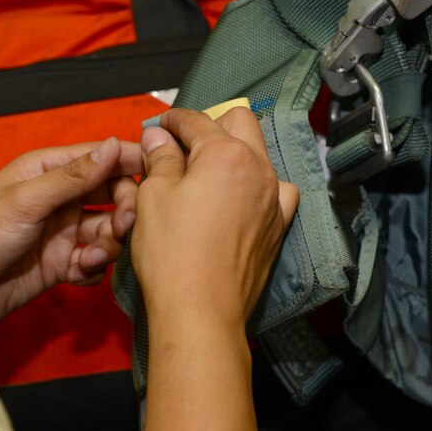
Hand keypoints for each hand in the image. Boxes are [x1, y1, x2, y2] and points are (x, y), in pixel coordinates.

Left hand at [0, 137, 142, 335]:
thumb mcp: (26, 200)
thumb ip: (74, 175)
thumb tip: (115, 144)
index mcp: (48, 170)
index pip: (103, 157)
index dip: (132, 164)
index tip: (159, 177)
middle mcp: (60, 197)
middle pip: (114, 194)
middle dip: (124, 210)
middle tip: (122, 227)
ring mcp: (63, 231)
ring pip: (108, 230)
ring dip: (109, 244)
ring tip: (90, 257)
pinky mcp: (62, 263)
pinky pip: (96, 261)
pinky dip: (94, 268)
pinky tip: (78, 274)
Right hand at [132, 107, 299, 328]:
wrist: (201, 310)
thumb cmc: (173, 254)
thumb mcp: (154, 197)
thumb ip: (161, 159)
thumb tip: (159, 137)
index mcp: (226, 153)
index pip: (196, 120)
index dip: (171, 120)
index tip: (158, 127)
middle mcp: (259, 168)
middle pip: (239, 122)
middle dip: (210, 124)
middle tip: (182, 145)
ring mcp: (274, 198)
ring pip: (259, 154)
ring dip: (234, 152)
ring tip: (207, 173)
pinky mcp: (278, 225)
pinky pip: (276, 190)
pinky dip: (258, 185)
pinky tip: (240, 198)